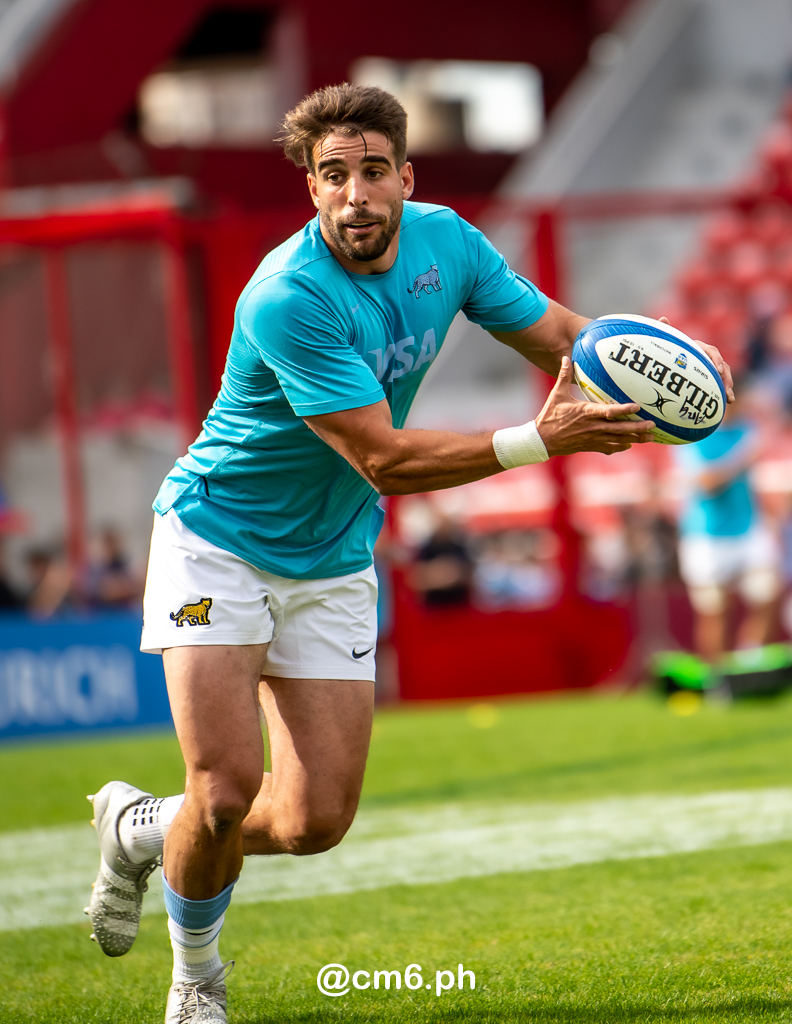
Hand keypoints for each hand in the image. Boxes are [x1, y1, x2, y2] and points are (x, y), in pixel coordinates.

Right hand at [536, 357, 654, 455]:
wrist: (542, 440)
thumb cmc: (549, 416)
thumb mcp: (556, 395)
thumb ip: (564, 376)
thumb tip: (565, 358)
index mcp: (586, 413)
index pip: (608, 412)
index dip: (623, 410)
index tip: (637, 407)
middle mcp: (592, 427)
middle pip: (619, 429)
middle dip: (637, 428)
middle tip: (652, 425)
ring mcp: (592, 438)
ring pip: (618, 440)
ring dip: (635, 439)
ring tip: (651, 437)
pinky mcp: (590, 446)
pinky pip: (609, 448)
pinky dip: (620, 447)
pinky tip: (630, 444)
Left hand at [657, 316, 734, 402]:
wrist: (670, 361)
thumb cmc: (669, 351)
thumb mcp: (668, 343)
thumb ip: (666, 332)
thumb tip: (663, 318)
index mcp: (699, 347)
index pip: (712, 352)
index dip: (716, 360)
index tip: (717, 369)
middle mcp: (708, 356)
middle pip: (722, 365)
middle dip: (726, 376)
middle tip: (726, 387)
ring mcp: (712, 367)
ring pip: (725, 375)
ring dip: (728, 385)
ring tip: (730, 398)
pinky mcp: (712, 377)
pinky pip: (722, 383)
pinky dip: (726, 391)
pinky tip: (729, 401)